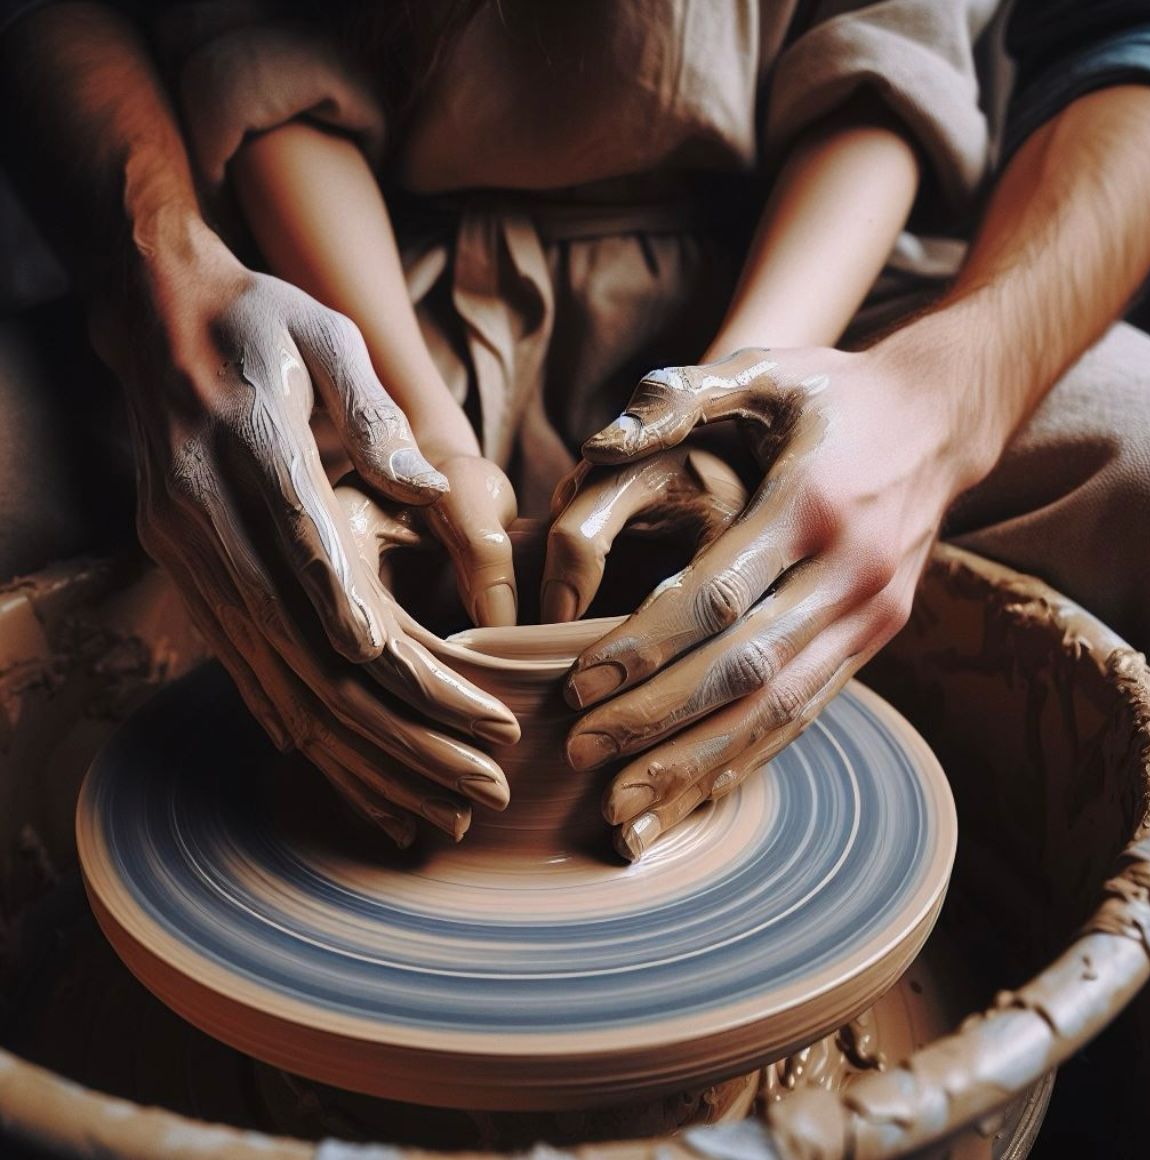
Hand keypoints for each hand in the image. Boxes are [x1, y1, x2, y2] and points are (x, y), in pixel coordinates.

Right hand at [96, 224, 518, 844]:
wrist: (152, 314)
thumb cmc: (256, 318)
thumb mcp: (320, 333)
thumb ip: (370, 409)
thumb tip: (422, 483)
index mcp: (247, 443)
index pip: (308, 549)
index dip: (371, 625)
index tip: (442, 694)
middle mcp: (204, 511)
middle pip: (301, 643)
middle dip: (398, 725)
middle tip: (479, 781)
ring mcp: (186, 549)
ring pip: (272, 675)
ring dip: (355, 750)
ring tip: (428, 806)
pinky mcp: (183, 570)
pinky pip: (239, 663)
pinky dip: (291, 721)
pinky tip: (339, 768)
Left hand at [563, 346, 980, 859]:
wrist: (938, 420)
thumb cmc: (829, 395)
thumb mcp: (763, 369)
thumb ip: (682, 397)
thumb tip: (601, 443)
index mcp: (812, 505)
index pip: (717, 596)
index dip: (645, 646)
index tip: (578, 686)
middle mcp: (849, 572)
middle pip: (743, 670)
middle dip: (657, 721)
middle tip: (578, 755)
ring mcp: (869, 616)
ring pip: (777, 710)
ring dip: (698, 765)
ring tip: (626, 815)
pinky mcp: (872, 642)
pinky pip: (804, 714)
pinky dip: (745, 760)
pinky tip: (692, 797)